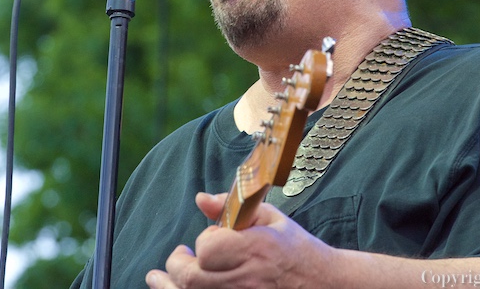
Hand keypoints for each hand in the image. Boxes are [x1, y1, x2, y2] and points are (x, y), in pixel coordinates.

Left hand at [145, 192, 332, 288]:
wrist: (322, 285)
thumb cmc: (296, 250)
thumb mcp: (271, 219)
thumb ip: (233, 208)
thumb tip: (201, 199)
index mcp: (254, 249)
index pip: (208, 248)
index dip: (203, 243)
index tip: (211, 239)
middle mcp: (244, 279)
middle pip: (190, 279)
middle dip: (176, 266)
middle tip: (178, 257)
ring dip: (169, 286)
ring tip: (157, 277)